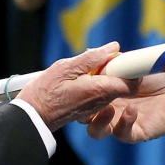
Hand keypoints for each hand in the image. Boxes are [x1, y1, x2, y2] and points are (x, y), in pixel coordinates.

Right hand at [17, 43, 134, 131]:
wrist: (32, 117)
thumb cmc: (46, 92)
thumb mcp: (66, 67)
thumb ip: (93, 58)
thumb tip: (114, 47)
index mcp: (101, 90)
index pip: (132, 81)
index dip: (130, 66)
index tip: (119, 56)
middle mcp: (103, 101)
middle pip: (123, 82)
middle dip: (116, 68)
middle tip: (100, 58)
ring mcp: (97, 108)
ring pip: (111, 87)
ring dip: (105, 75)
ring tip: (87, 67)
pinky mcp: (90, 110)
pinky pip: (101, 93)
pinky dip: (96, 83)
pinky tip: (81, 77)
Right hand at [83, 64, 164, 142]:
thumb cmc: (162, 69)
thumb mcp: (134, 64)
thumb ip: (116, 63)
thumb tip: (97, 54)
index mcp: (106, 91)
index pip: (83, 96)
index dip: (77, 92)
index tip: (76, 81)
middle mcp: (111, 108)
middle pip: (85, 117)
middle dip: (80, 110)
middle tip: (83, 99)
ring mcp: (123, 122)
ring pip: (98, 131)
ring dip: (97, 121)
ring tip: (105, 107)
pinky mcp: (140, 132)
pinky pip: (125, 134)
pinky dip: (124, 124)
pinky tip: (131, 110)